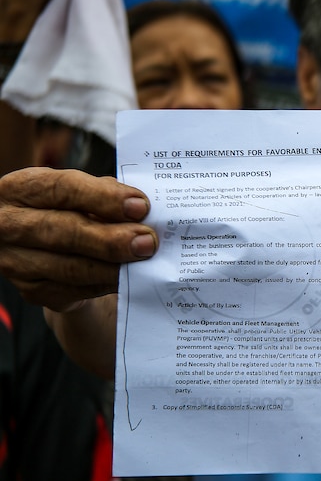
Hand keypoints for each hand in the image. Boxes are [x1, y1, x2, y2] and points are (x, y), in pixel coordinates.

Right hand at [0, 167, 156, 311]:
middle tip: (147, 242)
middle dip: (110, 239)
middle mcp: (7, 224)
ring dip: (112, 267)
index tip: (140, 206)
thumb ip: (104, 193)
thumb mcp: (80, 190)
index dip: (103, 198)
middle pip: (61, 232)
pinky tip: (127, 278)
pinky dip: (105, 284)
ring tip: (143, 261)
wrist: (45, 245)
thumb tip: (139, 210)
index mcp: (20, 189)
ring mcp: (14, 261)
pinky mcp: (30, 291)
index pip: (61, 189)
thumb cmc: (69, 208)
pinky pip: (72, 291)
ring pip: (68, 268)